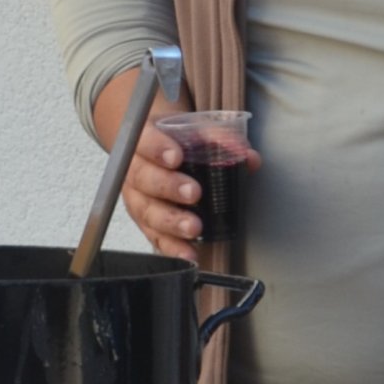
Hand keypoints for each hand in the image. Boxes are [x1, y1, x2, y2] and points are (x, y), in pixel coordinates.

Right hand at [92, 69, 258, 262]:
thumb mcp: (195, 130)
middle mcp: (135, 170)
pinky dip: (172, 247)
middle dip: (168, 187)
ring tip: (194, 227)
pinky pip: (155, 237)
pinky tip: (188, 253)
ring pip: (147, 211)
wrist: (153, 148)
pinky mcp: (145, 222)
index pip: (144, 141)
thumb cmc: (175, 140)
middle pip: (144, 179)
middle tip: (193, 193)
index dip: (157, 148)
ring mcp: (138, 198)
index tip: (176, 156)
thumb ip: (221, 140)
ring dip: (171, 222)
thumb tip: (249, 158)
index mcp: (143, 140)